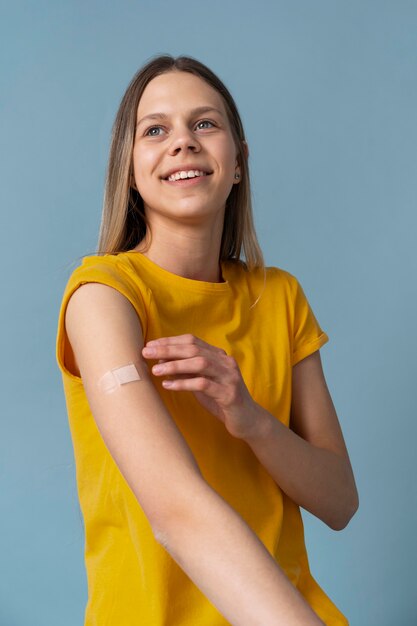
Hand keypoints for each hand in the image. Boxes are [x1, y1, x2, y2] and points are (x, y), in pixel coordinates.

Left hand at [142, 334, 258, 438]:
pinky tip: (169, 385)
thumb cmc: (221, 401)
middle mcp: (225, 362)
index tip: (151, 345)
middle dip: (168, 350)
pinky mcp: (229, 394)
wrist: (248, 420)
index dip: (170, 341)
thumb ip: (186, 372)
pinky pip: (203, 384)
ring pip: (199, 363)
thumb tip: (161, 361)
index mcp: (219, 356)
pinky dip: (184, 383)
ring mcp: (229, 377)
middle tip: (147, 353)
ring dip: (175, 365)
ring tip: (156, 370)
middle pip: (194, 349)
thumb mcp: (201, 384)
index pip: (192, 341)